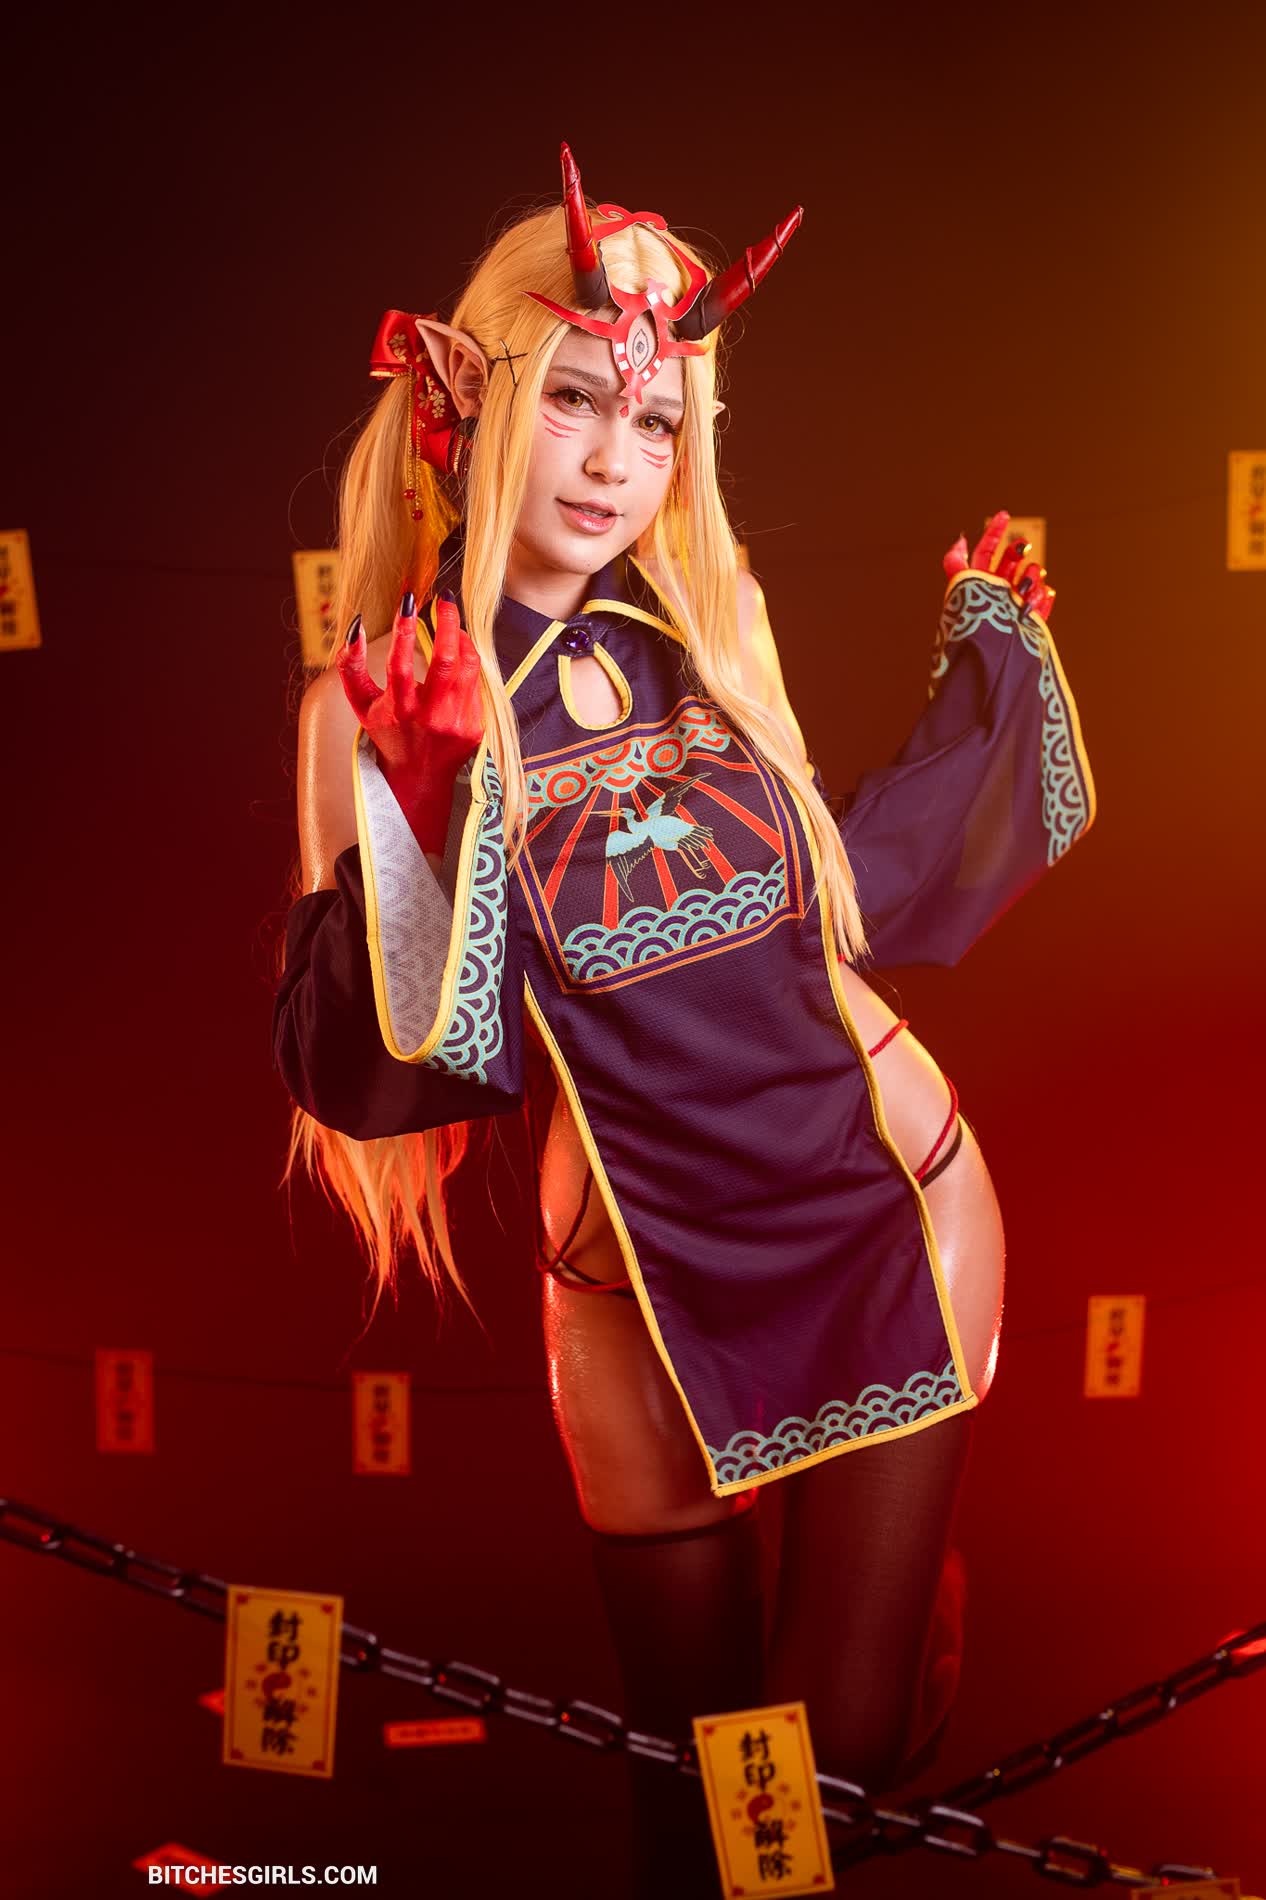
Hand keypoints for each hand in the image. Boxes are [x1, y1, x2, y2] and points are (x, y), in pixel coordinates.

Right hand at [337, 590, 484, 856]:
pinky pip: (478, 684)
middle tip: (445, 599)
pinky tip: (462, 651)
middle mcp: (428, 717)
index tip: (409, 601)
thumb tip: (355, 627)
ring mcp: (455, 723)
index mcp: (398, 710)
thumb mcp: (361, 704)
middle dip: (447, 624)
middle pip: (445, 662)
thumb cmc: (388, 733)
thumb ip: (351, 666)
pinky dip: (470, 662)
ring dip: (462, 640)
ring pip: (467, 669)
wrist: (419, 777)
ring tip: (453, 625)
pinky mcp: (474, 727)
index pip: (401, 664)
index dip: (404, 629)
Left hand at [942, 509, 1055, 622]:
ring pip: (1031, 578)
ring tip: (1024, 588)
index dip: (994, 531)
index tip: (1003, 514)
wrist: (988, 654)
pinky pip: (1043, 603)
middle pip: (1010, 561)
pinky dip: (1043, 599)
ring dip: (1031, 576)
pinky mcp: (1029, 621)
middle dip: (1017, 553)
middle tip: (1021, 550)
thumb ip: (956, 562)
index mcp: (978, 580)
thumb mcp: (960, 585)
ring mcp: (1014, 604)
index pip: (985, 550)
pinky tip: (1039, 599)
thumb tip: (961, 539)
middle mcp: (995, 590)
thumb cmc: (972, 620)